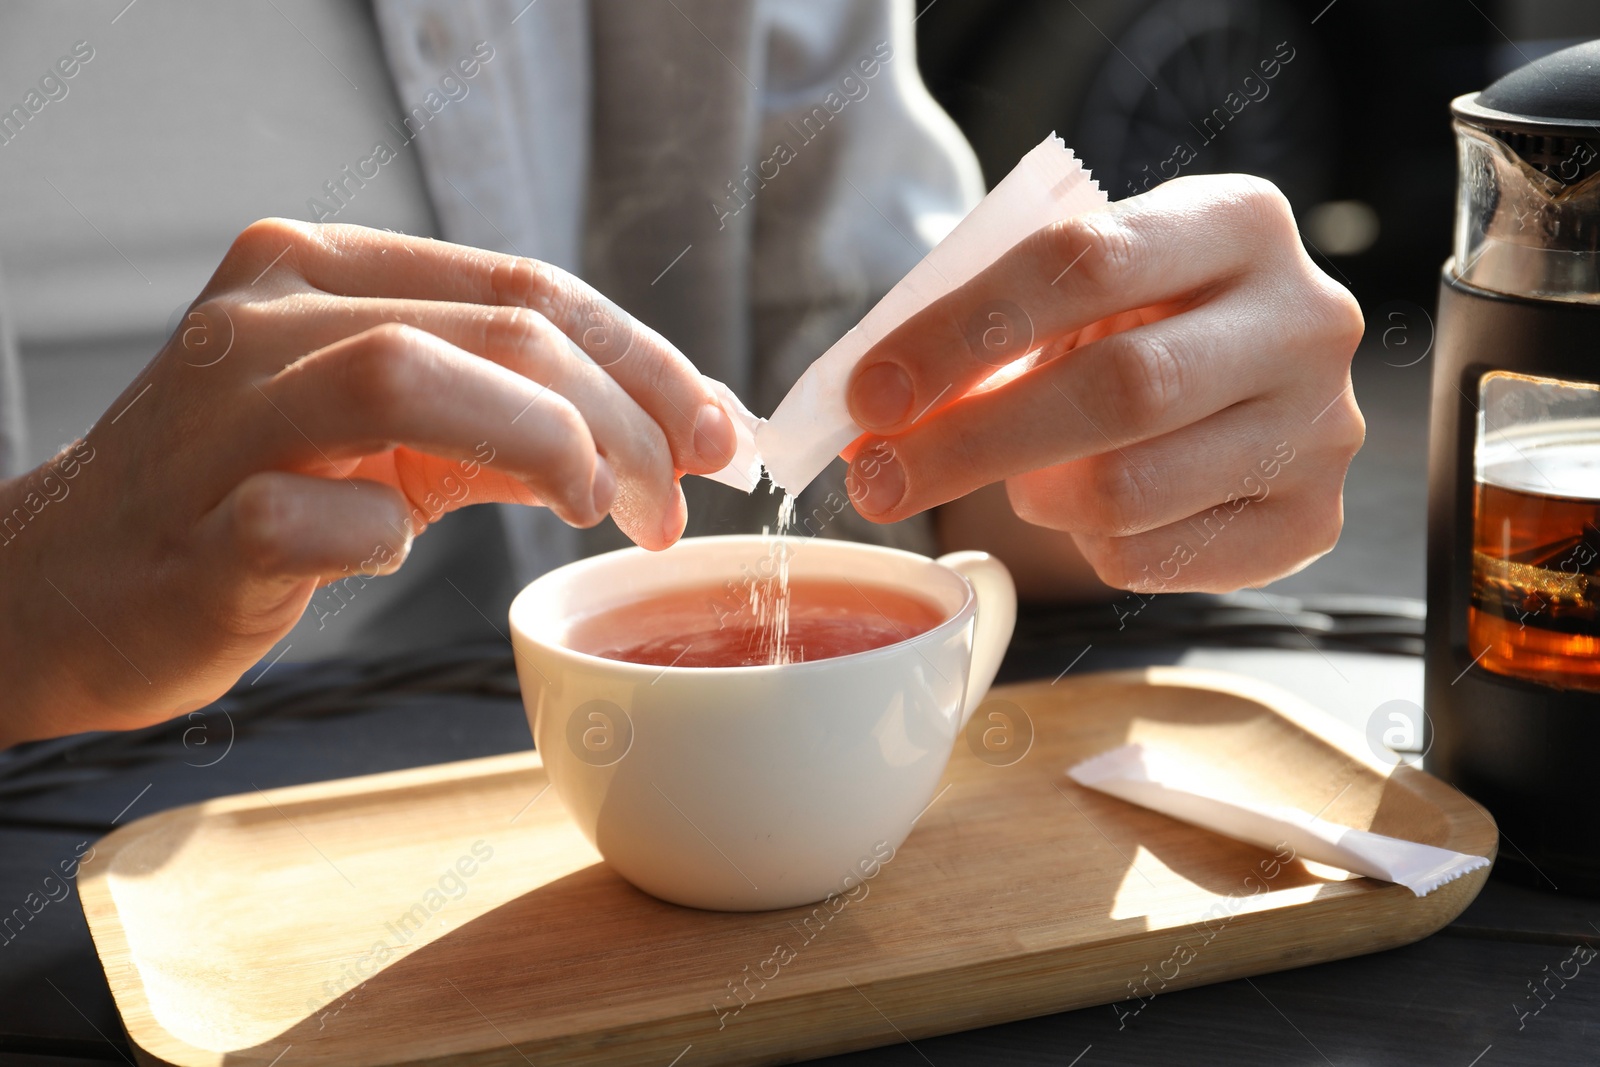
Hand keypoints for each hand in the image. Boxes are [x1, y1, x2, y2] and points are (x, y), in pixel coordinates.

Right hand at [0, 219, 736, 743]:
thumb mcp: (393, 438)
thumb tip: (682, 433)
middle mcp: (269, 316)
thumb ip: (516, 418)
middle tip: (674, 503)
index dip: (646, 360)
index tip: (718, 431)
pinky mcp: (194, 524)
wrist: (66, 587)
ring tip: (595, 511)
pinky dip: (375, 541)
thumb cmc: (250, 502)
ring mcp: (221, 414)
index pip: (526, 285)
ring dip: (540, 445)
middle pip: (499, 327)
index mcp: (323, 270)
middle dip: (625, 417)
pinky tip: (380, 555)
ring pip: (406, 374)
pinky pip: (310, 517)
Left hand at [844, 175, 1364, 592]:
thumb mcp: (1070, 290)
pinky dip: (1088, 544)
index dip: (959, 333)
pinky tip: (1091, 510)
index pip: (1082, 262)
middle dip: (969, 443)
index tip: (870, 396)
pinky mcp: (1312, 522)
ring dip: (1035, 495)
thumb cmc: (1127, 321)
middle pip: (1118, 390)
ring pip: (1129, 490)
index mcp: (1239, 220)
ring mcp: (1321, 428)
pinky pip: (1153, 559)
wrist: (1238, 376)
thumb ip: (984, 329)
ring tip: (1022, 477)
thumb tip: (871, 418)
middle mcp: (1303, 319)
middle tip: (876, 482)